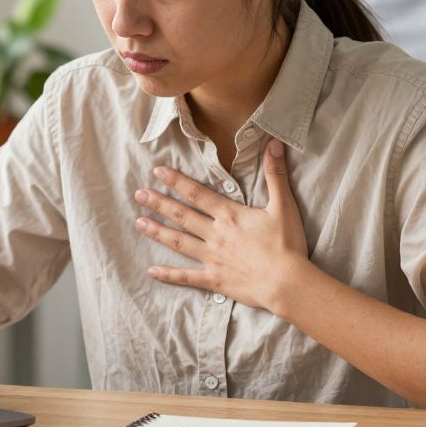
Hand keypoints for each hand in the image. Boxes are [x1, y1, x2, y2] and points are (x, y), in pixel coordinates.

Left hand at [133, 138, 310, 311]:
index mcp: (229, 215)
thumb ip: (275, 174)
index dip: (177, 182)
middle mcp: (215, 234)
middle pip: (182, 215)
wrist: (287, 283)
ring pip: (179, 242)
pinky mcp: (214, 280)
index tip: (158, 172)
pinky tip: (151, 271)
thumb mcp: (283, 206)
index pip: (197, 194)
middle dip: (159, 203)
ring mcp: (212, 258)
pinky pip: (186, 277)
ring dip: (157, 232)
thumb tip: (273, 143)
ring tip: (138, 223)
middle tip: (139, 194)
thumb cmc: (287, 245)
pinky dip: (168, 275)